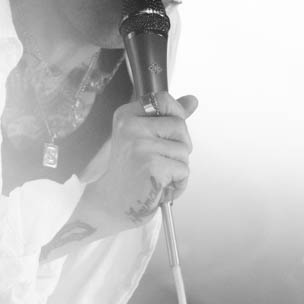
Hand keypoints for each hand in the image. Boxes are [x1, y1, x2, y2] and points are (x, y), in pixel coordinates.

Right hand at [84, 92, 197, 229]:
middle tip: (160, 161)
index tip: (171, 131)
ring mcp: (141, 146)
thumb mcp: (144, 138)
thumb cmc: (129, 174)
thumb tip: (191, 100)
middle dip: (179, 147)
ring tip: (158, 176)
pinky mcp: (152, 166)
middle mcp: (131, 127)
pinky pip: (184, 170)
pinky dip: (178, 183)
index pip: (163, 99)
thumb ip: (168, 117)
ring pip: (184, 150)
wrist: (112, 204)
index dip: (176, 113)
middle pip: (180, 125)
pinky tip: (160, 187)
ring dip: (178, 168)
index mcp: (126, 116)